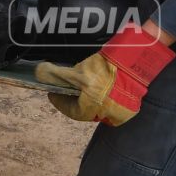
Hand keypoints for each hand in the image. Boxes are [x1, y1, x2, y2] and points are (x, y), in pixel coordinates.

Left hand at [33, 23, 175, 125]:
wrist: (137, 60)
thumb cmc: (107, 68)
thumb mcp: (79, 71)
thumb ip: (58, 75)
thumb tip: (39, 74)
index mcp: (94, 109)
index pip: (72, 111)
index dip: (61, 101)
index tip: (53, 93)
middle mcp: (109, 115)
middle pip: (87, 110)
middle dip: (76, 99)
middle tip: (69, 89)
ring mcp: (123, 111)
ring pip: (101, 107)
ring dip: (91, 97)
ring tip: (84, 85)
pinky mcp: (133, 105)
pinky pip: (114, 103)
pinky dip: (105, 96)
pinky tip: (101, 85)